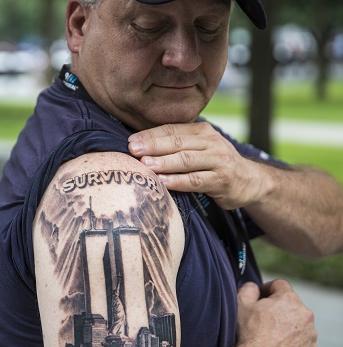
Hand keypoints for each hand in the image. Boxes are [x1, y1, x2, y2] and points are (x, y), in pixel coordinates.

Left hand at [128, 122, 266, 209]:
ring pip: (187, 160)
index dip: (150, 135)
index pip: (172, 130)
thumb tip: (140, 145)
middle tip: (133, 150)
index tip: (131, 141)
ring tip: (145, 164)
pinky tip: (163, 182)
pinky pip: (196, 180)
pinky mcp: (223, 180)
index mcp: (202, 131)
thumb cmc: (214, 164)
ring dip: (164, 162)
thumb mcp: (199, 148)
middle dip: (153, 145)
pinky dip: (178, 181)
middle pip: (178, 142)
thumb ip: (177, 145)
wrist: (250, 181)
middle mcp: (211, 142)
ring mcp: (219, 160)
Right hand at [237, 280, 317, 346]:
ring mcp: (310, 333)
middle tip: (263, 317)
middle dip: (278, 307)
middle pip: (290, 303)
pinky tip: (278, 344)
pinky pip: (302, 339)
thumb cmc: (251, 333)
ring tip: (271, 333)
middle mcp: (304, 314)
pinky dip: (292, 339)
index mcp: (289, 299)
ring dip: (287, 323)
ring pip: (298, 322)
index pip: (280, 284)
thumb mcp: (242, 303)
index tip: (261, 297)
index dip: (268, 288)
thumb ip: (249, 288)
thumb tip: (254, 287)